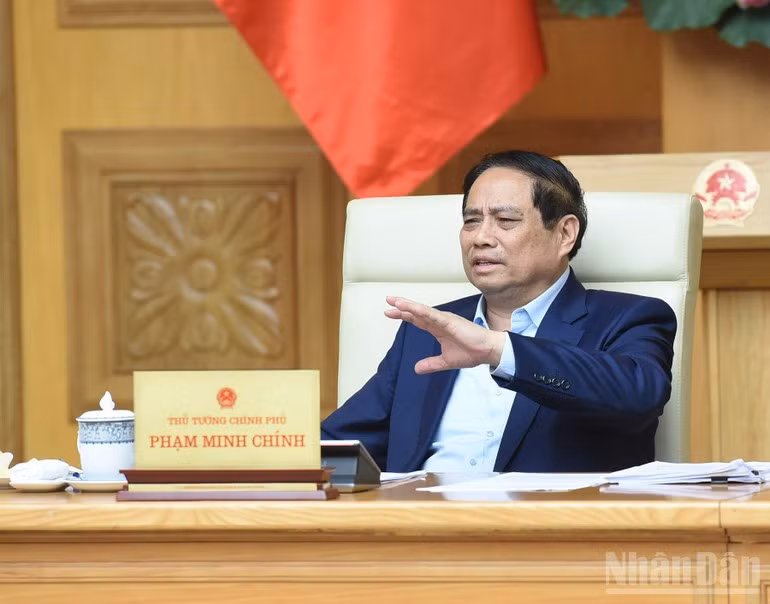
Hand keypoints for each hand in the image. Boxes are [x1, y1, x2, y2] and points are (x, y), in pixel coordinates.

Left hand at [385, 296, 505, 373]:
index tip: (390, 312)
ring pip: (423, 311)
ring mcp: (445, 320)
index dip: (404, 315)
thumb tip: (416, 368)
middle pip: (417, 312)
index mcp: (438, 329)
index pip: (417, 320)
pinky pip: (432, 315)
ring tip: (395, 301)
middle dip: (402, 307)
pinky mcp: (450, 322)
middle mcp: (440, 321)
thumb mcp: (446, 361)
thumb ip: (431, 364)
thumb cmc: (472, 352)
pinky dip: (420, 311)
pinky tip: (409, 308)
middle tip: (388, 301)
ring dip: (408, 306)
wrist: (488, 352)